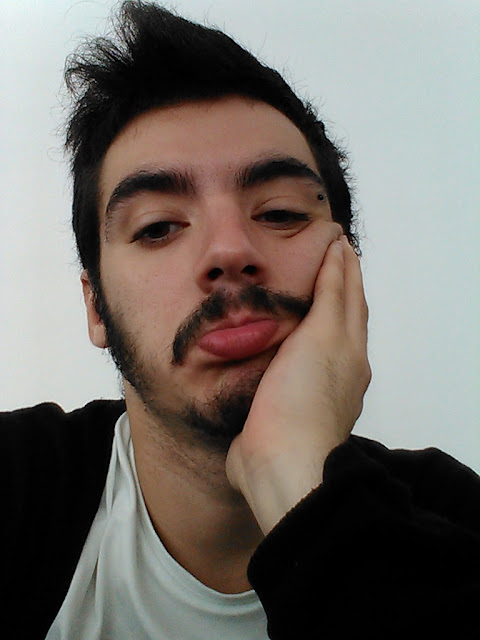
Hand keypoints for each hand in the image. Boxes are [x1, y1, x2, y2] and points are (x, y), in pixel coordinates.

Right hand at [225, 236, 370, 533]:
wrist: (281, 460)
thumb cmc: (303, 395)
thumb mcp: (323, 336)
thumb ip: (330, 296)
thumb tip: (342, 254)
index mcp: (348, 349)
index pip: (349, 297)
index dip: (344, 267)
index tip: (335, 238)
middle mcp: (333, 367)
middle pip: (335, 317)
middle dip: (328, 285)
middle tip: (311, 255)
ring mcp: (305, 387)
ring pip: (307, 339)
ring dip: (301, 312)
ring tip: (285, 288)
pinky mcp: (278, 403)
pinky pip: (278, 360)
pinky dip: (276, 339)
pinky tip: (260, 333)